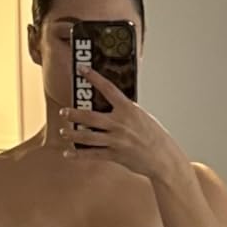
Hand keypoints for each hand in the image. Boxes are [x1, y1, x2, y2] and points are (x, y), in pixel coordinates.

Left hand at [59, 65, 186, 182]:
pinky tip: (67, 154)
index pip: (108, 89)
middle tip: (63, 112)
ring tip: (63, 131)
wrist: (163, 157)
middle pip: (90, 117)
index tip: (82, 69)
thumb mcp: (141, 116)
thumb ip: (125, 111)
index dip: (94, 77)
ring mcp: (116, 140)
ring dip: (72, 134)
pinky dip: (78, 155)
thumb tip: (111, 104)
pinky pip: (92, 154)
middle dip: (74, 114)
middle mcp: (120, 123)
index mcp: (128, 109)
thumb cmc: (154, 135)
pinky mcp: (115, 155)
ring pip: (88, 137)